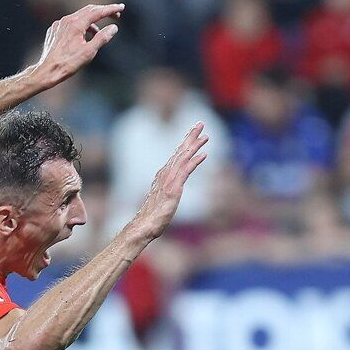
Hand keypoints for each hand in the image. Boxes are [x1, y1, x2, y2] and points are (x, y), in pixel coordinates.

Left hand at [32, 2, 123, 88]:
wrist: (47, 71)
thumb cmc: (68, 63)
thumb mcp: (89, 52)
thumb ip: (102, 38)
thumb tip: (114, 28)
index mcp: (76, 24)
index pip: (97, 12)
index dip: (111, 9)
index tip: (121, 7)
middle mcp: (66, 20)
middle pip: (89, 10)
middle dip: (103, 11)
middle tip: (116, 15)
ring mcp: (59, 24)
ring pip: (79, 17)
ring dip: (92, 22)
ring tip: (99, 33)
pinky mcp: (54, 30)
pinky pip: (70, 23)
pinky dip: (80, 26)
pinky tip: (83, 37)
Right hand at [118, 122, 210, 247]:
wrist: (144, 225)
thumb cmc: (152, 217)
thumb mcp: (162, 200)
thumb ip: (167, 191)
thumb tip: (170, 190)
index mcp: (163, 175)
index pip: (176, 155)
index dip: (185, 143)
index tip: (193, 133)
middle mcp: (165, 174)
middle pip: (179, 151)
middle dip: (190, 136)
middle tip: (200, 123)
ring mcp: (169, 180)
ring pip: (183, 158)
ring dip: (195, 145)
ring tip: (205, 135)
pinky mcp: (173, 188)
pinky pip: (186, 171)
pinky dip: (195, 161)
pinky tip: (204, 154)